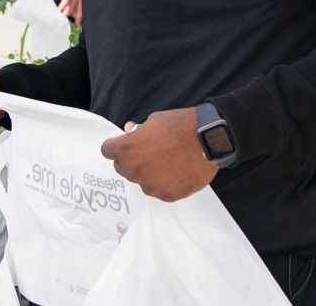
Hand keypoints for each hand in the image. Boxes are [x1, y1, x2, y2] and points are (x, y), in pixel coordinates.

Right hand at [58, 0, 83, 23]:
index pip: (85, 5)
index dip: (84, 12)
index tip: (83, 18)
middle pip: (81, 8)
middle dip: (79, 17)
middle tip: (78, 25)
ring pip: (72, 7)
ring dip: (68, 13)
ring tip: (65, 20)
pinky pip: (66, 2)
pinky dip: (62, 7)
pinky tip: (59, 12)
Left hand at [100, 107, 216, 201]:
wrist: (209, 140)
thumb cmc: (180, 125)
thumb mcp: (155, 120)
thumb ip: (138, 130)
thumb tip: (129, 132)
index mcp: (127, 150)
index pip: (107, 151)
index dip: (116, 145)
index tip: (125, 144)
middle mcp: (134, 171)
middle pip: (122, 168)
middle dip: (131, 160)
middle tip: (149, 152)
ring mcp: (150, 186)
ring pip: (141, 181)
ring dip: (148, 173)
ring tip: (167, 162)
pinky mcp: (167, 196)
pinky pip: (159, 190)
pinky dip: (164, 182)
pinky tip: (177, 171)